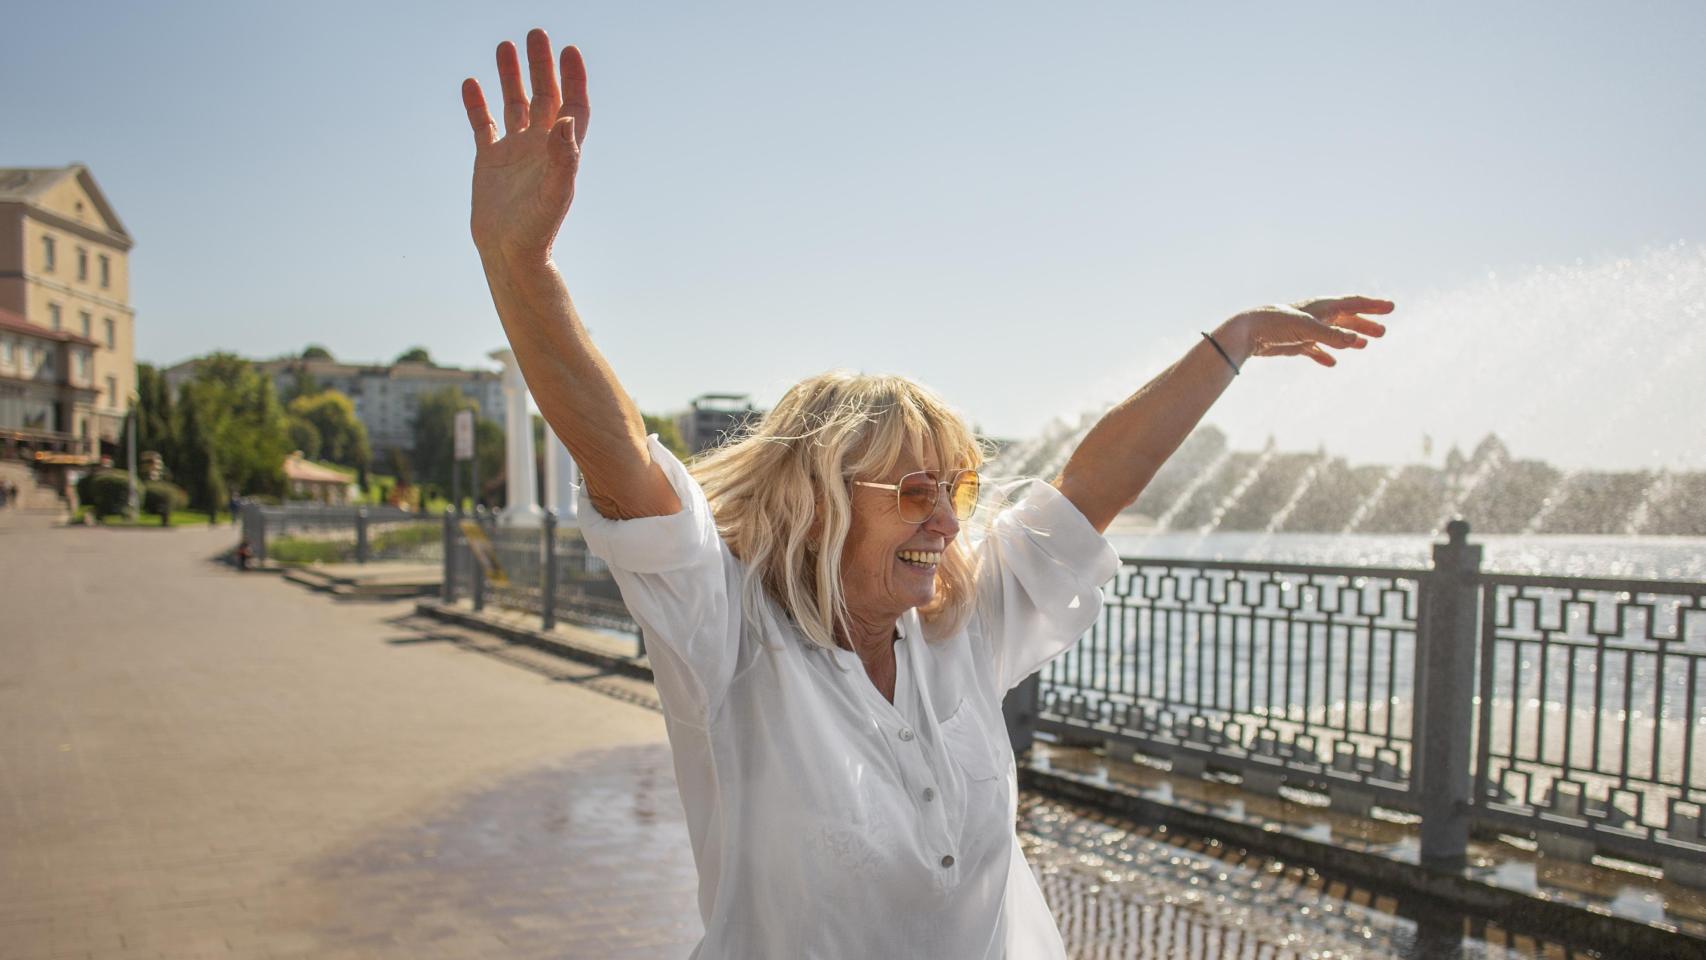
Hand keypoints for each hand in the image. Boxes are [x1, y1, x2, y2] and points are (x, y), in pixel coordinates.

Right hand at [461, 28, 589, 263]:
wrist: (509, 253)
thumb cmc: (538, 229)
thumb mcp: (554, 191)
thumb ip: (563, 155)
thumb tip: (566, 117)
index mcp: (560, 151)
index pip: (572, 105)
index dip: (573, 78)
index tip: (569, 50)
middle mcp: (540, 146)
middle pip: (543, 96)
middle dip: (541, 66)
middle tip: (536, 34)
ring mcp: (514, 152)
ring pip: (513, 104)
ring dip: (511, 76)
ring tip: (505, 46)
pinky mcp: (489, 161)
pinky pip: (483, 124)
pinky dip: (477, 104)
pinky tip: (471, 82)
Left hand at [1216, 295, 1393, 367]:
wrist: (1247, 332)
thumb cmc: (1275, 324)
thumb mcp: (1307, 328)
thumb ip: (1332, 336)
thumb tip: (1357, 341)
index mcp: (1322, 307)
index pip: (1353, 303)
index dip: (1373, 306)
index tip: (1391, 307)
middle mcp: (1316, 316)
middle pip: (1346, 319)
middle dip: (1364, 324)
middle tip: (1383, 332)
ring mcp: (1306, 330)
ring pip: (1333, 334)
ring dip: (1350, 338)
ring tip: (1365, 345)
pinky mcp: (1295, 344)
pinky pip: (1315, 350)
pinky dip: (1325, 355)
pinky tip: (1332, 363)